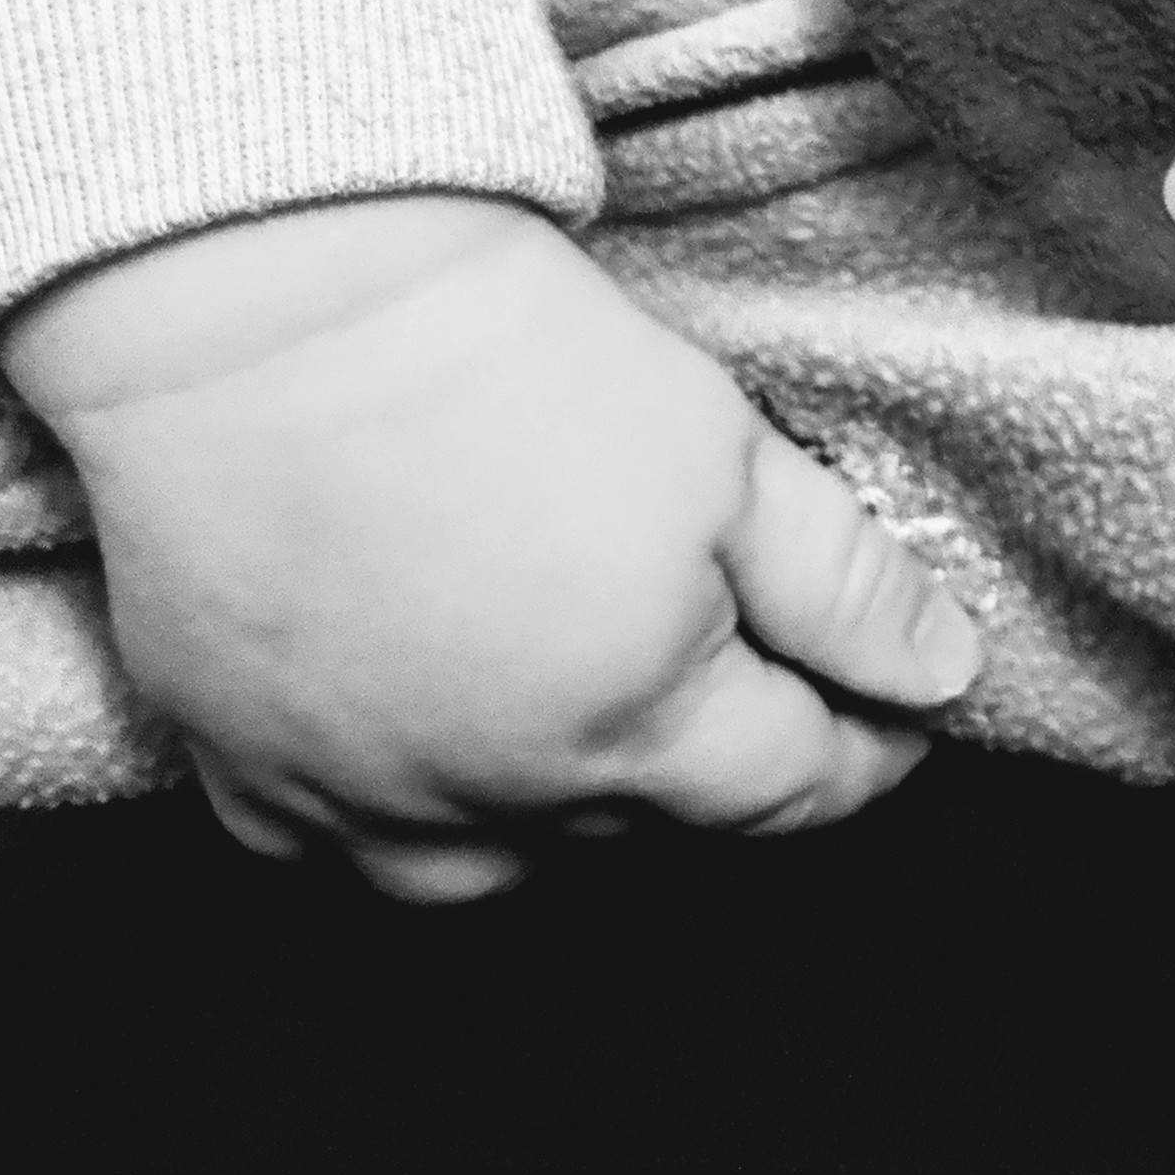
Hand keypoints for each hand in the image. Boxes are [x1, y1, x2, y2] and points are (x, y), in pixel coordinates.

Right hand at [2, 193, 983, 900]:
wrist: (261, 309)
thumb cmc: (510, 367)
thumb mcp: (731, 459)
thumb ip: (846, 590)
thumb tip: (942, 675)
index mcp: (631, 728)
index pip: (793, 787)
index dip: (870, 748)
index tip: (900, 707)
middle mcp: (490, 795)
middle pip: (654, 823)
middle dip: (720, 763)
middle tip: (746, 668)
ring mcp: (349, 794)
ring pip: (498, 866)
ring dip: (567, 814)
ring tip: (598, 716)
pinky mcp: (233, 763)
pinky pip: (335, 849)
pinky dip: (400, 815)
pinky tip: (429, 740)